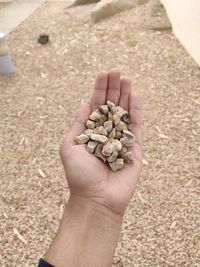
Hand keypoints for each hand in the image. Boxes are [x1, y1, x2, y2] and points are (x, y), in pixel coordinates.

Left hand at [60, 70, 141, 215]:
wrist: (96, 198)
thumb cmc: (79, 174)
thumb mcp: (69, 146)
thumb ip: (78, 124)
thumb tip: (85, 104)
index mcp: (91, 131)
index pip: (97, 105)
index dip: (100, 89)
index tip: (103, 74)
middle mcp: (106, 132)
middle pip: (112, 105)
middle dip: (113, 88)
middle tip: (116, 71)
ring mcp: (121, 138)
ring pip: (125, 112)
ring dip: (126, 95)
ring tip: (127, 78)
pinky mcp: (134, 147)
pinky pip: (136, 125)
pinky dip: (136, 110)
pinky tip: (135, 95)